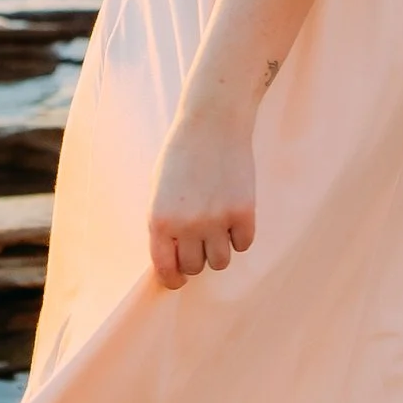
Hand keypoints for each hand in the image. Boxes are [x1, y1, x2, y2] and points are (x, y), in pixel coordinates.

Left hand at [148, 109, 256, 287]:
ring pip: (220, 261)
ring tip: (218, 229)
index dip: (172, 279)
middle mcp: (187, 225)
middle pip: (194, 267)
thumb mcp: (158, 191)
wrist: (212, 124)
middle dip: (196, 257)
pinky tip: (235, 215)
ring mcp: (217, 220)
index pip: (165, 269)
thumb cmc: (180, 155)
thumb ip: (163, 225)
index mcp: (159, 221)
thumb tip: (172, 260)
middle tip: (200, 239)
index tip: (178, 279)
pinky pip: (243, 244)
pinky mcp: (244, 213)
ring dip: (219, 250)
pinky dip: (240, 235)